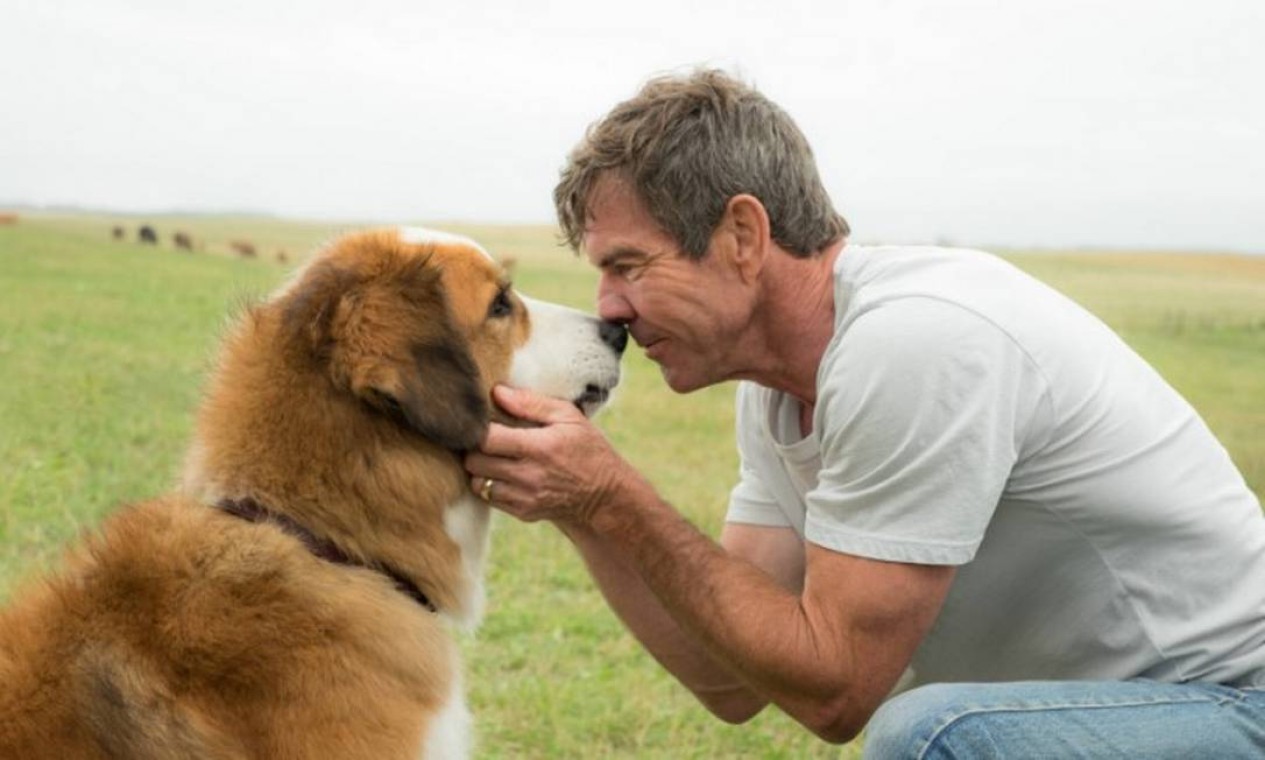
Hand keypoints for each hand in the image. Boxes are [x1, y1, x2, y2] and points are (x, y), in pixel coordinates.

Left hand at [464, 385, 636, 527]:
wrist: (604, 496)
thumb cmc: (587, 449)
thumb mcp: (569, 417)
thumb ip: (532, 403)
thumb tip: (498, 393)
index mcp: (539, 447)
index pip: (486, 438)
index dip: (478, 428)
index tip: (484, 421)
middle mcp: (529, 475)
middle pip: (475, 461)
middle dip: (475, 447)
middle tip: (487, 439)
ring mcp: (524, 497)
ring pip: (477, 481)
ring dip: (480, 468)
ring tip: (495, 457)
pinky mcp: (522, 512)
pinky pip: (488, 497)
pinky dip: (490, 484)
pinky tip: (505, 473)